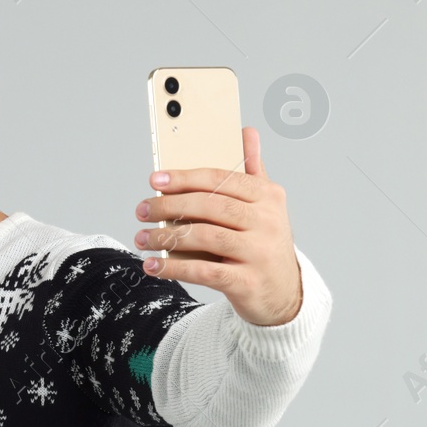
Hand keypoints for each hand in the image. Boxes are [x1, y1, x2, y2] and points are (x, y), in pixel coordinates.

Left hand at [135, 125, 303, 326]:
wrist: (284, 294)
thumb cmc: (265, 243)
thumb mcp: (266, 205)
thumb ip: (253, 170)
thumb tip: (246, 132)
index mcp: (268, 196)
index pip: (221, 179)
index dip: (185, 178)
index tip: (156, 180)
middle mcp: (267, 222)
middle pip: (210, 206)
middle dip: (170, 206)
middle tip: (142, 209)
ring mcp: (259, 253)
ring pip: (205, 237)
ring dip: (167, 236)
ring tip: (143, 237)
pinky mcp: (247, 283)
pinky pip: (203, 272)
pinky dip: (174, 268)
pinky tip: (153, 265)